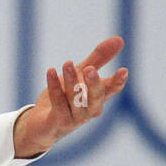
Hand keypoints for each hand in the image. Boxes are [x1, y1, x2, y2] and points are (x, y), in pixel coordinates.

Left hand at [13, 35, 127, 157]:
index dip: (117, 82)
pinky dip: (54, 87)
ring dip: (71, 82)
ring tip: (67, 63)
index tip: (124, 71)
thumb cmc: (65, 98)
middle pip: (95, 99)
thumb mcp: (81, 75)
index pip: (111, 90)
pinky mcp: (58, 122)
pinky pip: (57, 103)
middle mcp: (88, 110)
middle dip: (94, 84)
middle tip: (90, 69)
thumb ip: (98, 59)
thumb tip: (120, 39)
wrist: (41, 126)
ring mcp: (74, 119)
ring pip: (75, 100)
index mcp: (97, 98)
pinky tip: (51, 71)